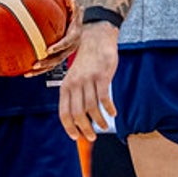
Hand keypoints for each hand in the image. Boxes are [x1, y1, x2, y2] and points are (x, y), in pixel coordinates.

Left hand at [27, 0, 79, 75]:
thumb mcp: (77, 10)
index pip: (66, 44)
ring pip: (52, 65)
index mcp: (74, 38)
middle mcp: (69, 49)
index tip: (47, 50)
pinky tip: (25, 73)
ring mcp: (64, 55)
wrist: (81, 30)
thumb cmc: (76, 18)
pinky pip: (48, 66)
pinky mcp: (58, 58)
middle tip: (36, 64)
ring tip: (28, 73)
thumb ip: (73, 4)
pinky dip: (38, 70)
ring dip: (40, 70)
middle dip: (47, 63)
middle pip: (58, 59)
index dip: (57, 47)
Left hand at [58, 21, 118, 140]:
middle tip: (92, 137)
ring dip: (99, 121)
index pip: (64, 112)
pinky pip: (104, 97)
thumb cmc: (86, 62)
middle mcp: (74, 83)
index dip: (69, 127)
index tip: (76, 137)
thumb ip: (75, 96)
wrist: (96, 39)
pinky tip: (113, 113)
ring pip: (92, 107)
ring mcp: (88, 79)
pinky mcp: (102, 75)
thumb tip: (79, 119)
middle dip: (85, 128)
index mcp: (65, 86)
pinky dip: (109, 108)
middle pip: (78, 113)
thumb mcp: (74, 78)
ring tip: (104, 126)